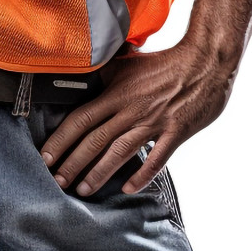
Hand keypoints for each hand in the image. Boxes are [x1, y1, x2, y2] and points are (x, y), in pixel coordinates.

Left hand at [39, 39, 236, 196]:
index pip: (81, 118)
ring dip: (100, 172)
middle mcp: (131, 109)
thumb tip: (84, 74)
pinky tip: (128, 188)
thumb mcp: (129, 62)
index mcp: (117, 92)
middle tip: (57, 181)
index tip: (46, 156)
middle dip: (73, 162)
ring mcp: (154, 122)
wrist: (205, 61)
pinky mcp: (176, 132)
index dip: (62, 138)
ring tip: (84, 189)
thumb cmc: (166, 62)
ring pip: (120, 151)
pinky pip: (157, 157)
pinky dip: (142, 174)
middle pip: (95, 139)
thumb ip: (106, 72)